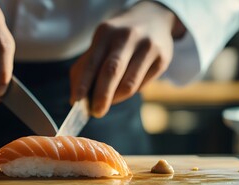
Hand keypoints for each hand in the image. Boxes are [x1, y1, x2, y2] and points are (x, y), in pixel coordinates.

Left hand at [70, 1, 184, 117]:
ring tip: (110, 100)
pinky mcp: (162, 58)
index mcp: (106, 33)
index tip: (77, 102)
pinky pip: (142, 85)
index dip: (83, 84)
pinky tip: (126, 86)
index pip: (91, 62)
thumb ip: (85, 68)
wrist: (153, 18)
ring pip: (129, 84)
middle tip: (96, 112)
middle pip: (112, 72)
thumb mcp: (100, 44)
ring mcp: (147, 46)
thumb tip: (76, 98)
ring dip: (116, 98)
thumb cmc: (118, 39)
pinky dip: (131, 92)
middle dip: (102, 96)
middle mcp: (127, 37)